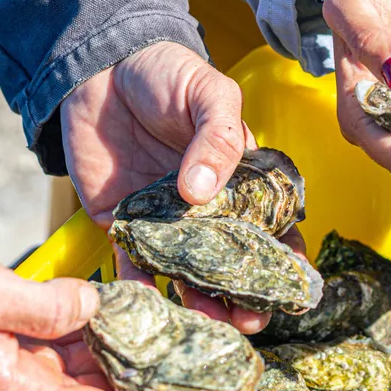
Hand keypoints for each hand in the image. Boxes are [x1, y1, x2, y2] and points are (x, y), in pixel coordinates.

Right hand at [0, 226, 220, 390]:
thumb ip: (41, 304)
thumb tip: (99, 308)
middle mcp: (23, 390)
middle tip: (223, 379)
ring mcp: (21, 369)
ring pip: (98, 376)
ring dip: (145, 365)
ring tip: (200, 352)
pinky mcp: (18, 344)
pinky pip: (77, 350)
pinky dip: (113, 339)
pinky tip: (148, 321)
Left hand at [60, 41, 270, 331]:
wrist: (99, 65)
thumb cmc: (165, 73)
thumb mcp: (208, 93)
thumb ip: (217, 138)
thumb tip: (203, 192)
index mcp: (242, 180)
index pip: (272, 227)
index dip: (285, 261)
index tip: (291, 290)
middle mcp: (209, 209)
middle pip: (233, 262)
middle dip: (244, 297)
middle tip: (250, 323)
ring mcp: (167, 221)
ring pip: (188, 272)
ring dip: (198, 302)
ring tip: (206, 325)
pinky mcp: (123, 224)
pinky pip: (132, 264)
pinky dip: (138, 288)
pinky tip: (147, 307)